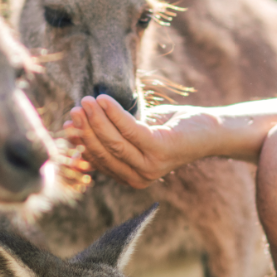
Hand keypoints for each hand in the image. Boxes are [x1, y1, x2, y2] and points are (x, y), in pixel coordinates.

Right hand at [62, 95, 217, 188]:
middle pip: (103, 151)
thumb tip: (75, 130)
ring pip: (114, 142)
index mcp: (130, 176)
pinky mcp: (160, 149)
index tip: (68, 123)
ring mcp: (150, 166)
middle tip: (76, 107)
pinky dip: (114, 113)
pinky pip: (130, 130)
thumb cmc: (169, 129)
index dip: (82, 141)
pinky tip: (104, 100)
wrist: (208, 131)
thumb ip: (110, 135)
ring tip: (86, 101)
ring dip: (97, 119)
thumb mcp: (135, 133)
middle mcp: (139, 177)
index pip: (98, 160)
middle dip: (86, 128)